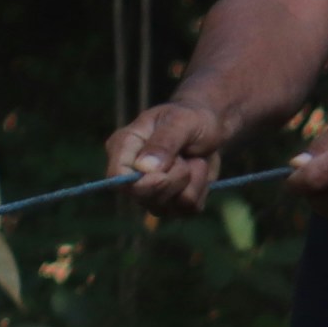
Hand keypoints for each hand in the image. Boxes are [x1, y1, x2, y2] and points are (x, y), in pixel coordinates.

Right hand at [107, 98, 230, 213]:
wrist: (210, 127)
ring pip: (166, 205)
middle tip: (186, 157)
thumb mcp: (181, 122)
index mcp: (123, 147)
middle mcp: (131, 173)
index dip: (139, 183)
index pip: (117, 177)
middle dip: (173, 180)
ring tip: (192, 160)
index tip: (163, 177)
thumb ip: (163, 143)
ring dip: (190, 183)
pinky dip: (201, 189)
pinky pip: (186, 208)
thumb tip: (144, 168)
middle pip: (142, 196)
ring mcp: (149, 191)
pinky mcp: (171, 202)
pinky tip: (198, 172)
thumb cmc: (190, 118)